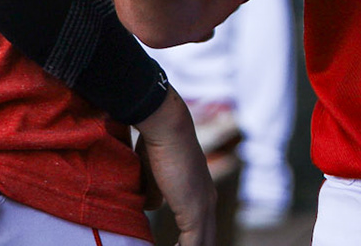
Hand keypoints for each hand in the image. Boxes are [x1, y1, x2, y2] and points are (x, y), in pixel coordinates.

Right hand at [136, 88, 216, 245]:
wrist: (167, 127)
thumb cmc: (157, 144)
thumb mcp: (153, 174)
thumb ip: (155, 192)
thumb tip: (152, 206)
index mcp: (201, 192)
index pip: (200, 227)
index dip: (189, 242)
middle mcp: (208, 201)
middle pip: (206, 239)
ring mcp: (205, 207)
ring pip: (204, 244)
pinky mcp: (196, 212)